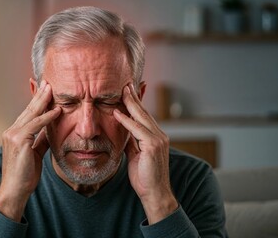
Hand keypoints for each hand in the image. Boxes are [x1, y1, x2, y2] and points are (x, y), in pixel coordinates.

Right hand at [0, 80, 60, 221]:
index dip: (37, 101)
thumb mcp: (36, 153)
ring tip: (52, 89)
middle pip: (29, 109)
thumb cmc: (25, 174)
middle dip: (39, 95)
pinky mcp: (18, 140)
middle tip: (49, 82)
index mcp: (14, 133)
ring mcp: (13, 134)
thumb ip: (42, 140)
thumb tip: (51, 130)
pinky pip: (35, 125)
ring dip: (43, 100)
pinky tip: (57, 110)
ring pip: (31, 113)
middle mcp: (11, 130)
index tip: (45, 90)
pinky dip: (47, 117)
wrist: (14, 190)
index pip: (28, 113)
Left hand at [113, 84, 177, 224]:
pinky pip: (137, 130)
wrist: (154, 193)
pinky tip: (117, 113)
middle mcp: (159, 135)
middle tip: (125, 83)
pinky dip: (127, 121)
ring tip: (121, 91)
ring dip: (130, 103)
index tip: (129, 90)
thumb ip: (130, 140)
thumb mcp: (134, 154)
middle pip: (144, 112)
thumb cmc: (144, 176)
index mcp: (155, 136)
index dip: (137, 102)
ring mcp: (158, 140)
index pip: (144, 115)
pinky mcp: (153, 146)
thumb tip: (121, 130)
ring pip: (142, 117)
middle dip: (134, 97)